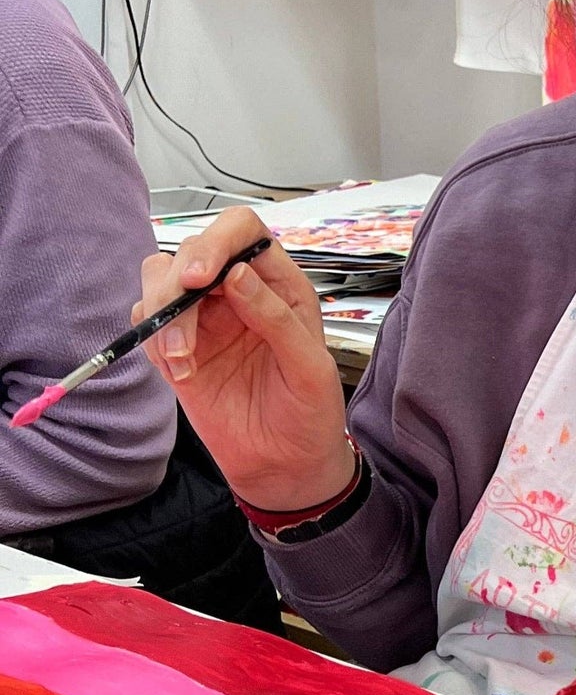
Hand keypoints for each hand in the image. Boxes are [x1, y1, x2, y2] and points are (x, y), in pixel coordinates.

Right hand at [137, 207, 355, 511]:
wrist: (286, 464)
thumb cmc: (310, 413)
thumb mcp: (309, 368)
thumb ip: (276, 318)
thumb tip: (238, 274)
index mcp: (280, 286)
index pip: (242, 231)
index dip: (218, 240)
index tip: (202, 277)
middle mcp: (239, 292)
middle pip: (191, 251)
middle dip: (178, 284)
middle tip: (182, 325)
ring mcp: (206, 318)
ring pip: (160, 279)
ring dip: (161, 313)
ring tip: (182, 360)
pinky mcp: (178, 346)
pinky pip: (146, 321)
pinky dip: (152, 340)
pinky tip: (180, 372)